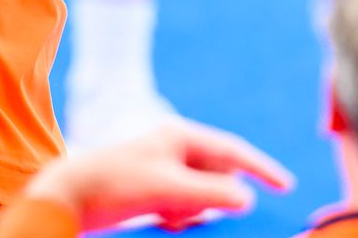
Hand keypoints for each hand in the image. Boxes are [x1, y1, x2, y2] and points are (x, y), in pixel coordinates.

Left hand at [25, 121, 292, 230]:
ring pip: (202, 196)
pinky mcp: (152, 191)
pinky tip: (160, 220)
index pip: (232, 151)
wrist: (70, 196)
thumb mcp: (168, 189)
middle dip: (213, 200)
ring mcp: (163, 170)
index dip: (261, 168)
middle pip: (218, 178)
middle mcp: (173, 149)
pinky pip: (184, 207)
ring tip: (166, 215)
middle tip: (184, 211)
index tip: (287, 187)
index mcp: (179, 136)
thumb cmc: (116, 184)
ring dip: (193, 212)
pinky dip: (179, 217)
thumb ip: (211, 194)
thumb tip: (247, 198)